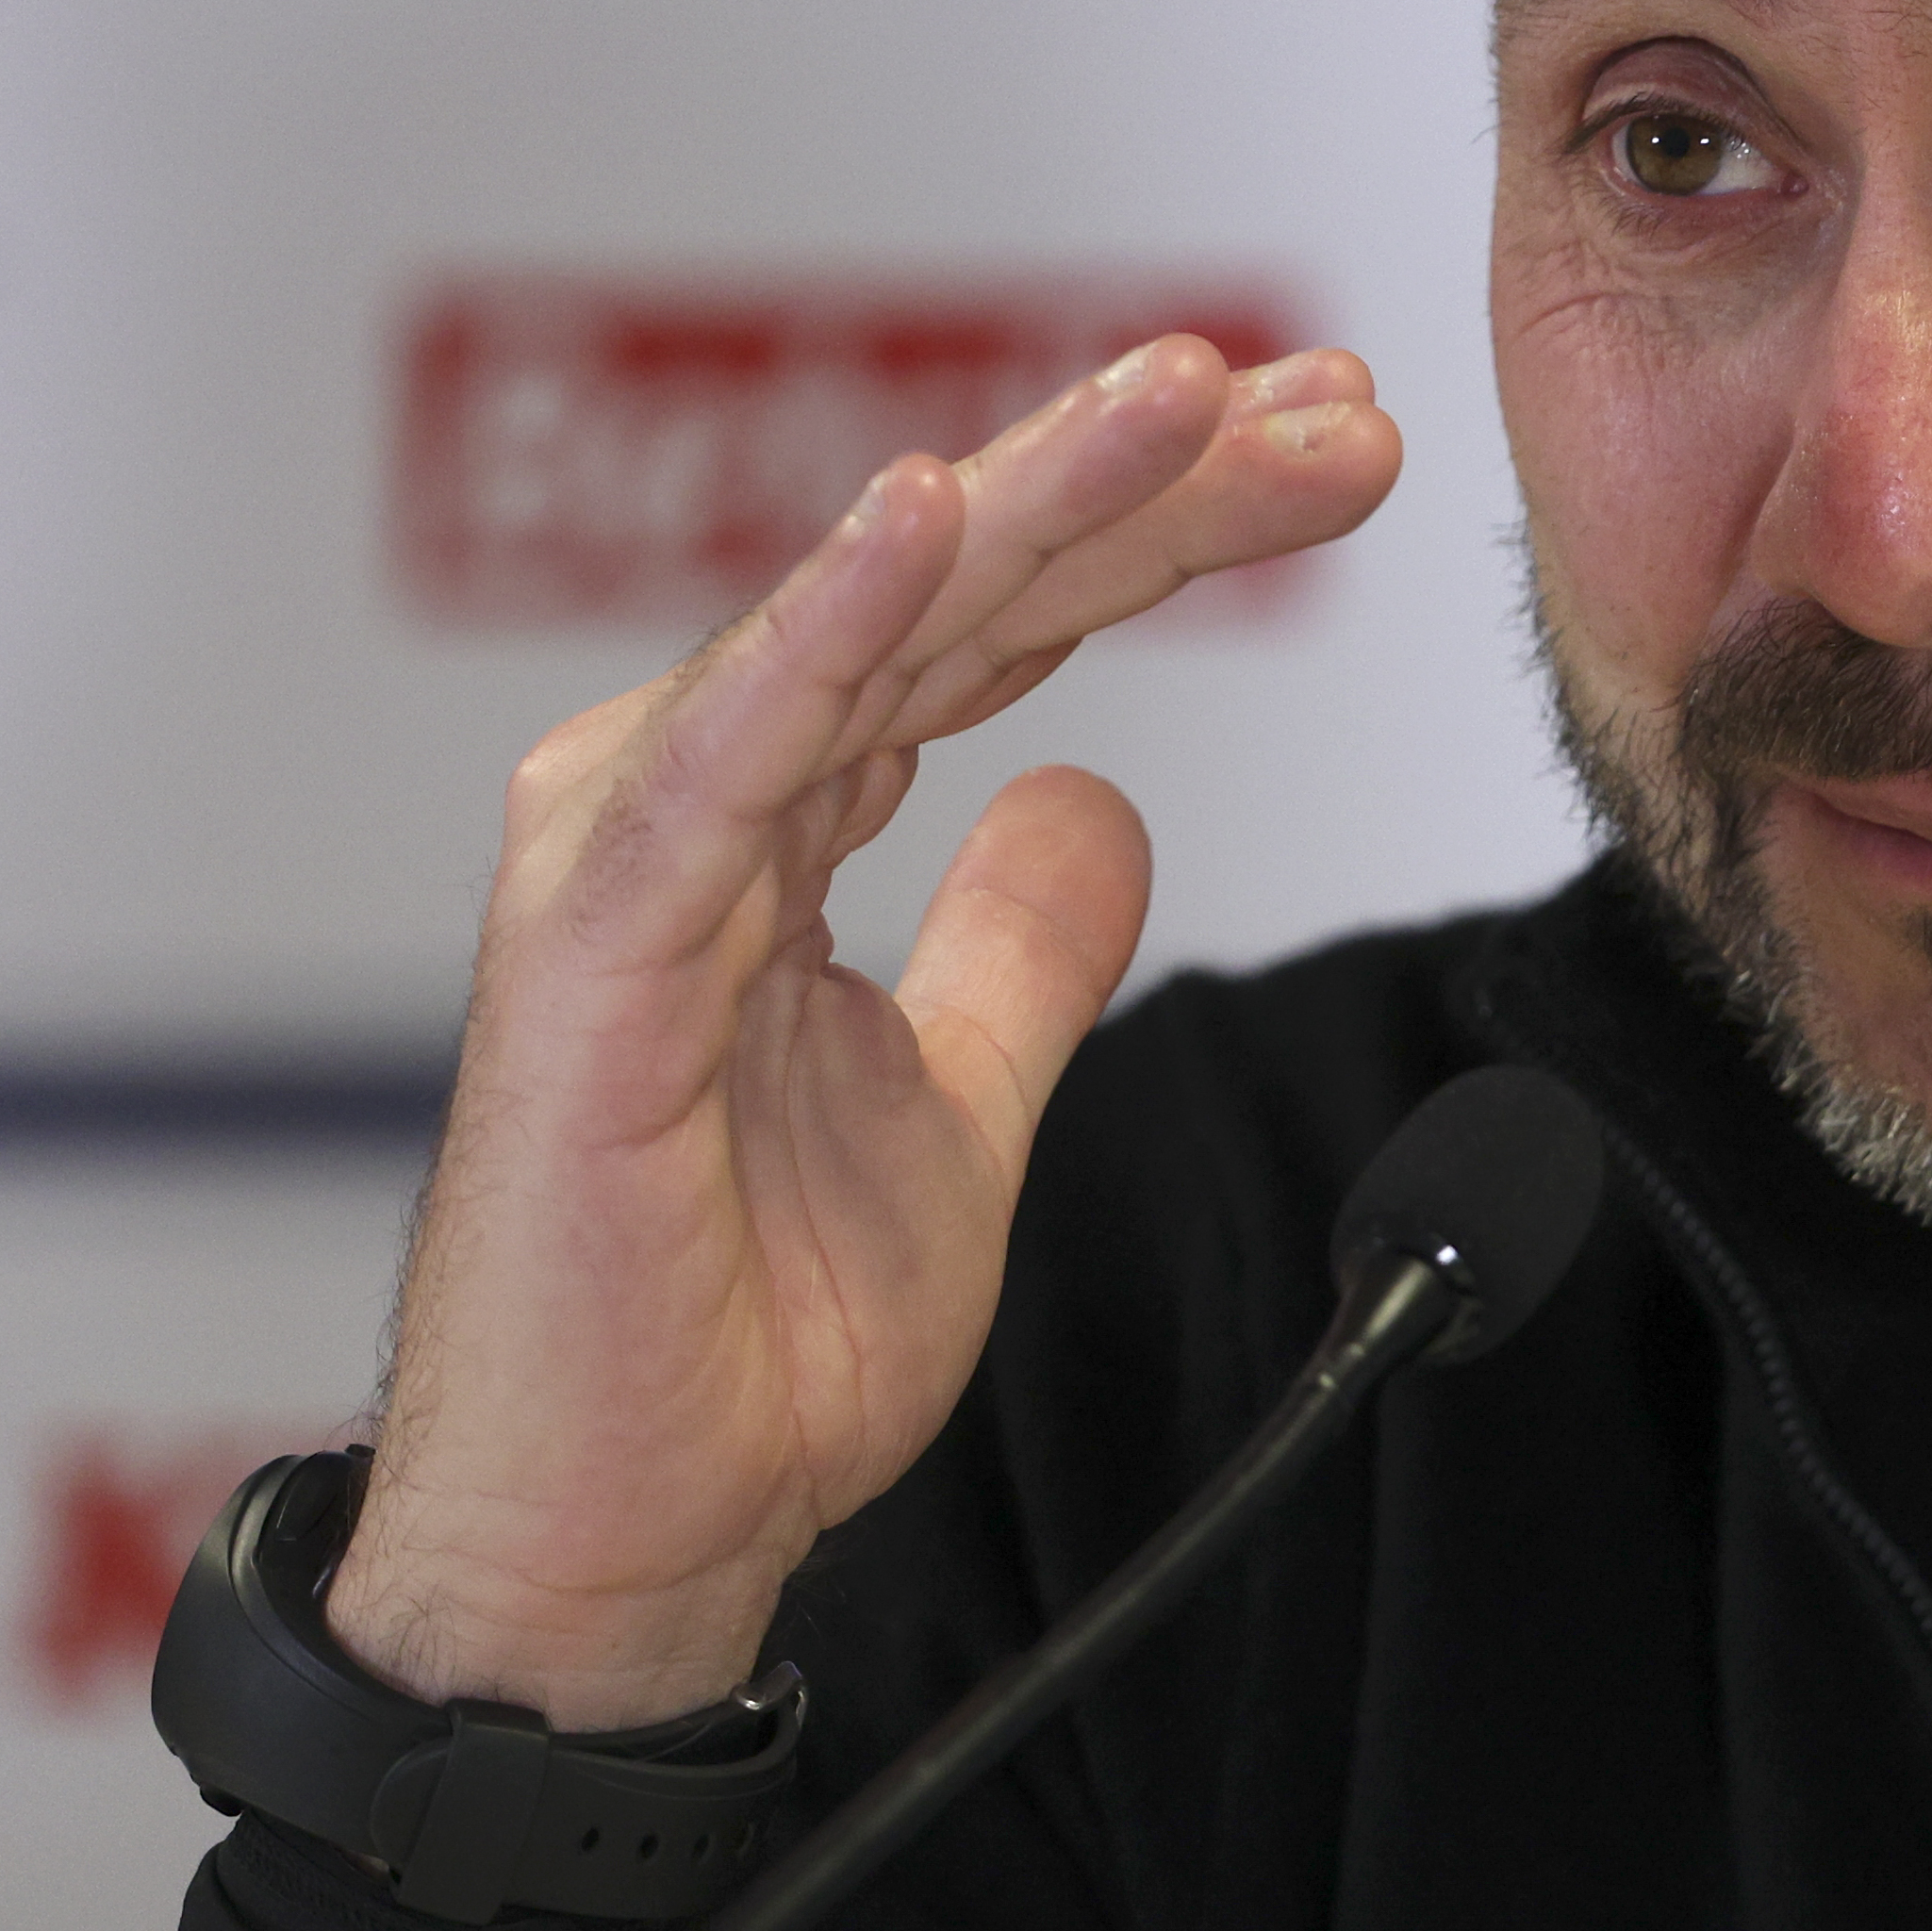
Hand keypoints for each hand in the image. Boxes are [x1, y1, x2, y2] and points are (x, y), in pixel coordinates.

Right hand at [323, 335, 1400, 1727]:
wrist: (624, 1540)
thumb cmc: (735, 1333)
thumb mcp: (958, 1103)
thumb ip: (1020, 944)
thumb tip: (1095, 795)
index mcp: (782, 805)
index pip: (1001, 614)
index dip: (1168, 520)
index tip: (1333, 446)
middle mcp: (702, 787)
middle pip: (958, 583)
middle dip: (1154, 477)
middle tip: (1329, 402)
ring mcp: (637, 847)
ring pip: (870, 622)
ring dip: (1034, 491)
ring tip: (1189, 390)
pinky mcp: (598, 943)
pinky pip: (733, 753)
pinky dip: (831, 624)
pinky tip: (933, 518)